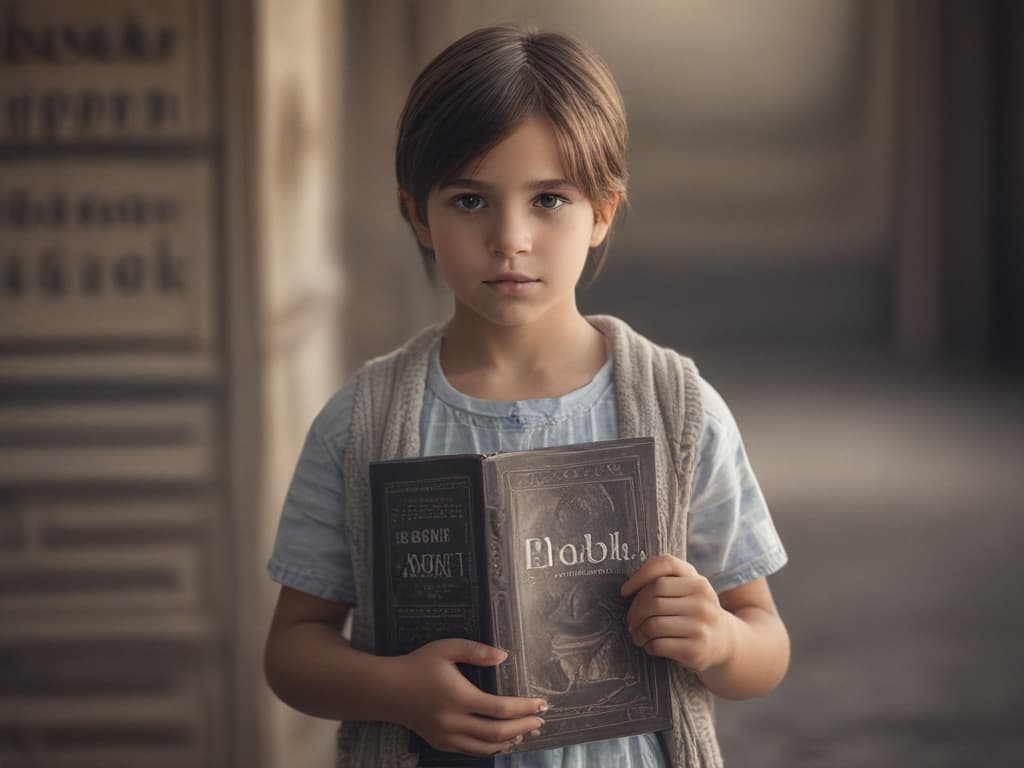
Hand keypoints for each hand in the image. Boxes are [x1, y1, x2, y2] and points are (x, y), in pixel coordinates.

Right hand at [391, 638, 546, 755]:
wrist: (387, 689)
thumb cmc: (418, 664)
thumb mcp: (446, 648)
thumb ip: (476, 650)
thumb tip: (504, 656)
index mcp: (458, 697)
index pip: (500, 708)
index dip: (525, 708)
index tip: (542, 703)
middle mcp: (453, 721)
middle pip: (498, 732)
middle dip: (524, 727)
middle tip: (541, 721)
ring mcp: (446, 736)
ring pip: (486, 748)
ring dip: (509, 741)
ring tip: (526, 733)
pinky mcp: (440, 743)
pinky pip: (471, 751)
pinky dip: (490, 748)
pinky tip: (501, 742)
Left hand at [620, 554, 735, 673]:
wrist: (724, 641)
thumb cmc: (695, 610)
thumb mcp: (689, 588)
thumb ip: (665, 577)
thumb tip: (627, 588)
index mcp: (698, 582)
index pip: (663, 568)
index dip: (638, 577)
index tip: (624, 592)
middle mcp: (702, 601)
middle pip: (653, 599)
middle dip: (634, 611)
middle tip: (630, 621)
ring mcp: (700, 626)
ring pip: (652, 624)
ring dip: (638, 632)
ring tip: (637, 634)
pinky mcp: (695, 650)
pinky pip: (658, 645)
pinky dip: (647, 645)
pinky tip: (649, 645)